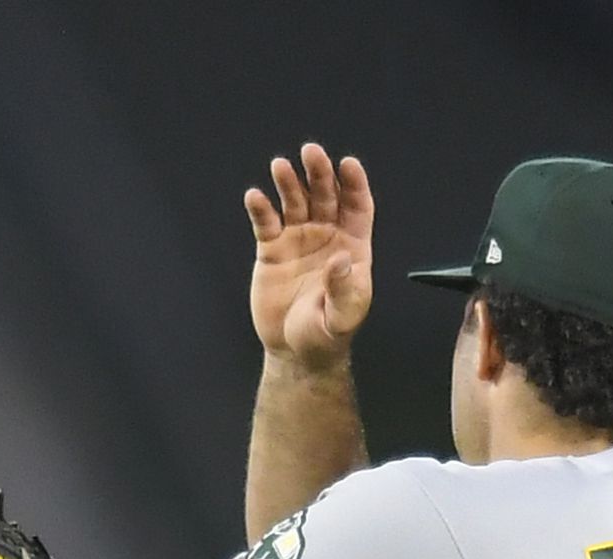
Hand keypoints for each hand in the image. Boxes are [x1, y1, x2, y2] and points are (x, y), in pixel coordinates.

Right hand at [246, 144, 372, 370]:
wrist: (295, 352)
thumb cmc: (326, 335)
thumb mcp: (341, 317)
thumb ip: (343, 289)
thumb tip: (341, 259)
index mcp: (352, 246)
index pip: (356, 206)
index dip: (353, 184)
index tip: (348, 164)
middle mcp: (326, 236)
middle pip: (324, 195)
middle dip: (319, 173)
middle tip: (311, 152)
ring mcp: (298, 239)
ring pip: (294, 201)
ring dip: (289, 182)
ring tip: (280, 166)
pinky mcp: (271, 249)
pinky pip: (266, 223)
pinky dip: (261, 208)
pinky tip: (255, 197)